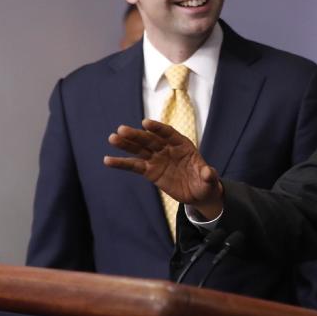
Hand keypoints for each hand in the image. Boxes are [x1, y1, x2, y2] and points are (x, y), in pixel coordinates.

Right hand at [105, 119, 223, 218]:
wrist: (198, 192)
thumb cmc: (205, 182)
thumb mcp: (209, 180)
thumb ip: (207, 175)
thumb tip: (209, 173)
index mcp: (182, 145)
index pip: (168, 133)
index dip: (157, 128)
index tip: (145, 123)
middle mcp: (167, 148)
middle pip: (150, 140)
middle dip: (136, 135)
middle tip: (121, 129)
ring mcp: (157, 159)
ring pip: (139, 150)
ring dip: (126, 144)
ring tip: (112, 138)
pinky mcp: (150, 171)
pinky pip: (134, 166)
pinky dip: (121, 163)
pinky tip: (108, 160)